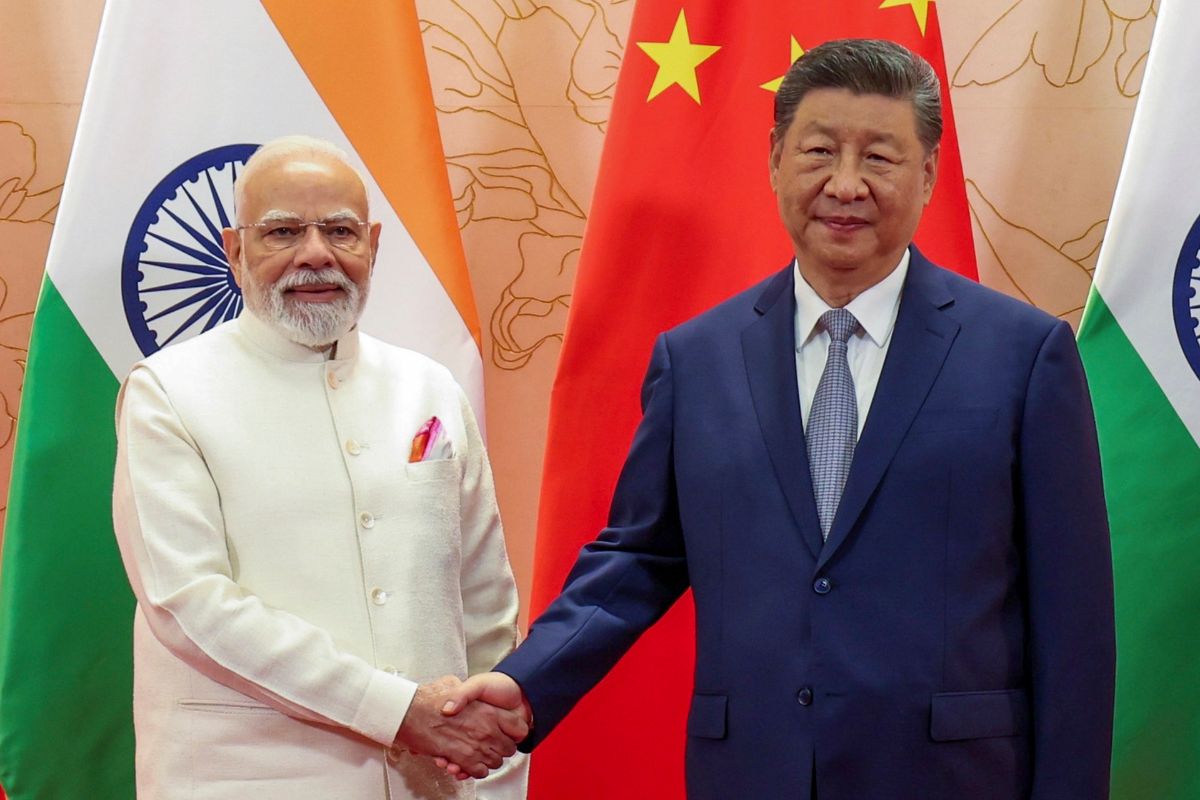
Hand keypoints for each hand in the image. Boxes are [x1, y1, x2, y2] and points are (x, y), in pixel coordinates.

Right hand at [393, 675, 527, 778]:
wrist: (411, 711)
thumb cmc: (430, 699)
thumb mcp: (453, 685)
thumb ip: (465, 691)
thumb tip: (469, 691)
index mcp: (488, 710)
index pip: (518, 727)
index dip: (515, 732)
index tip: (510, 733)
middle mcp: (486, 728)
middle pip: (508, 748)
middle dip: (502, 749)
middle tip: (495, 746)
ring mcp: (475, 744)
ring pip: (494, 762)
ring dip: (488, 761)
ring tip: (480, 756)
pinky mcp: (462, 758)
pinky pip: (478, 771)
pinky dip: (475, 771)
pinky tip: (470, 765)